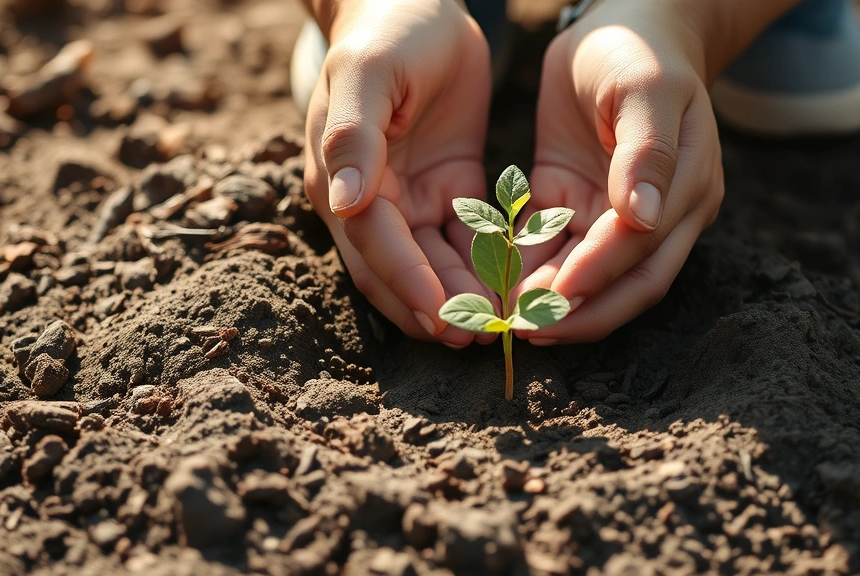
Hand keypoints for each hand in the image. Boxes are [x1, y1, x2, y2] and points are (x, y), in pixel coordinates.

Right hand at [303, 0, 493, 346]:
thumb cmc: (390, 27)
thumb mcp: (369, 72)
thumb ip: (353, 134)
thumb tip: (344, 201)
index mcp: (343, 176)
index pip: (375, 244)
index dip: (408, 282)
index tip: (444, 318)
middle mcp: (371, 198)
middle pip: (399, 269)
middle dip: (435, 307)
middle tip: (478, 339)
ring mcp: (409, 198)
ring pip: (433, 263)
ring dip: (462, 296)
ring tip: (502, 325)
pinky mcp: (446, 189)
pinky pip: (464, 239)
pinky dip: (485, 266)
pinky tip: (516, 286)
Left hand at [515, 0, 724, 343]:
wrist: (625, 24)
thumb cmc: (640, 50)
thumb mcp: (646, 90)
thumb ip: (646, 154)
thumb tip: (645, 219)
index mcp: (686, 191)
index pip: (642, 252)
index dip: (598, 278)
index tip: (553, 299)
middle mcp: (658, 214)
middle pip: (625, 285)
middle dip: (577, 313)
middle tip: (526, 332)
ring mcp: (616, 213)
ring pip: (587, 276)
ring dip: (549, 301)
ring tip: (504, 321)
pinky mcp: (577, 201)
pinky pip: (553, 246)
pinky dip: (529, 269)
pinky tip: (495, 286)